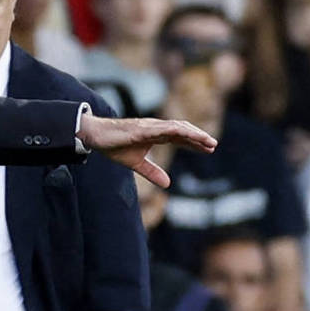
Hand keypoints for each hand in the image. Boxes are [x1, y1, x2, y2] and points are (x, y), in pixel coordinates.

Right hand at [79, 113, 215, 186]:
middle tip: (213, 146)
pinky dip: (178, 131)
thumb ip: (152, 172)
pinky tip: (188, 136)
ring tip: (208, 141)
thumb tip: (168, 184)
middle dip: (199, 138)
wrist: (96, 136)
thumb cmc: (115, 146)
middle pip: (183, 131)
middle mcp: (156, 128)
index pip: (180, 138)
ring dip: (194, 134)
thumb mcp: (137, 164)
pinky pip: (164, 128)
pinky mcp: (143, 128)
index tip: (209, 149)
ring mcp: (151, 126)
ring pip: (178, 128)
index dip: (195, 143)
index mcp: (156, 135)